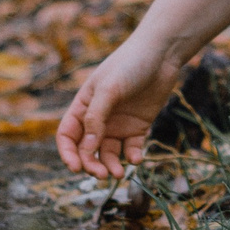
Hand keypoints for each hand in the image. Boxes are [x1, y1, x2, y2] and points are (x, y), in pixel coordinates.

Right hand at [56, 36, 182, 178]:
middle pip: (88, 150)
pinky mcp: (138, 127)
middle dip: (92, 164)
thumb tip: (87, 148)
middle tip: (103, 174)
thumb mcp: (108, 89)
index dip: (68, 154)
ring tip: (119, 173)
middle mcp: (99, 118)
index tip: (75, 168)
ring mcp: (118, 124)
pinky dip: (131, 157)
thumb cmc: (129, 65)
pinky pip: (131, 149)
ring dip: (111, 165)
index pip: (68, 136)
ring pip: (109, 153)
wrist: (161, 54)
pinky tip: (136, 159)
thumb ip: (96, 118)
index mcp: (83, 106)